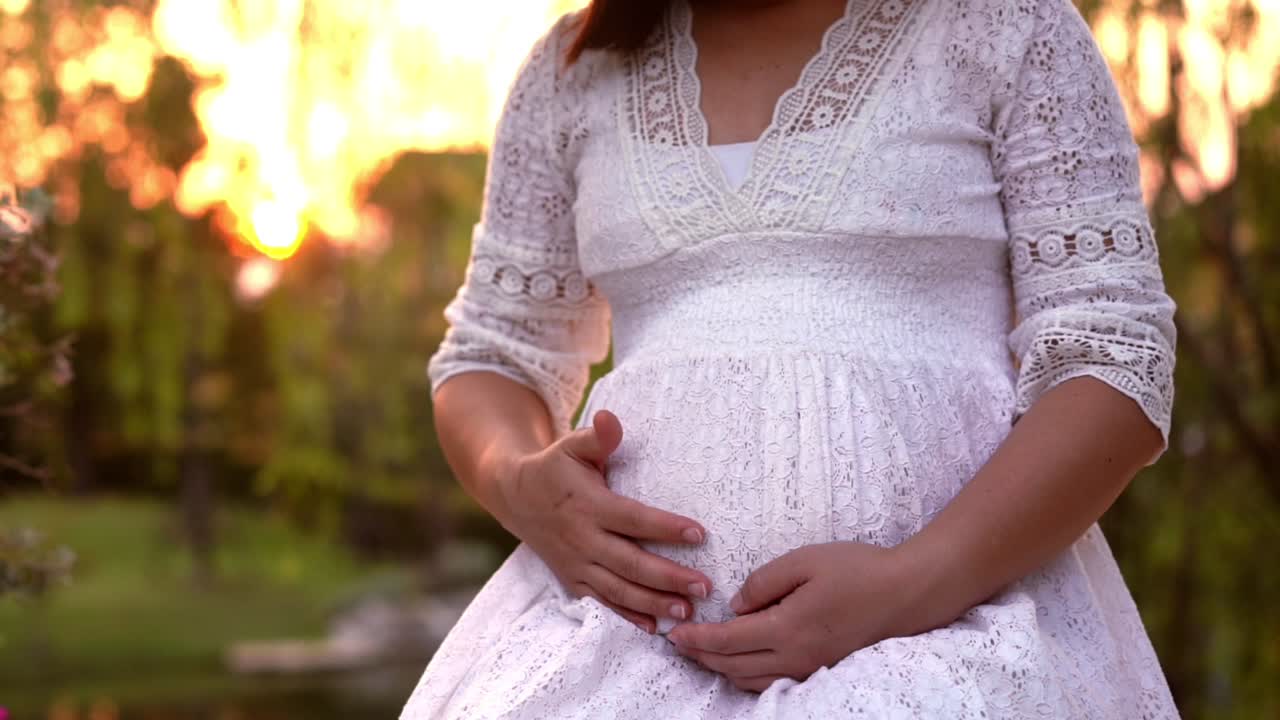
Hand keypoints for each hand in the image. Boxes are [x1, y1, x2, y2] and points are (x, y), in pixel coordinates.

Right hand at [498, 409, 713, 633]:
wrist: (514, 495)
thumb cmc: (555, 467)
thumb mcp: (571, 446)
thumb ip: (597, 438)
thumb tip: (611, 420)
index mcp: (588, 505)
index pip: (633, 519)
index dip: (665, 527)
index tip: (699, 534)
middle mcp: (583, 539)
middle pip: (631, 563)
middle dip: (668, 578)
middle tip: (704, 587)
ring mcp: (577, 564)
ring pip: (619, 590)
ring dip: (653, 603)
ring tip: (687, 611)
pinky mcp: (572, 580)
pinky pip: (602, 603)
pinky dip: (627, 617)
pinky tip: (654, 627)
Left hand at [667, 541, 940, 691]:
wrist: (907, 594)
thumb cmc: (858, 570)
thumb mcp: (805, 560)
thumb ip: (764, 582)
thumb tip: (736, 605)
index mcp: (788, 629)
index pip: (728, 641)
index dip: (697, 638)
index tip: (674, 632)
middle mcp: (795, 657)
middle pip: (733, 666)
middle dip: (701, 655)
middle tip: (677, 642)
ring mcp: (809, 668)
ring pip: (750, 680)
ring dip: (720, 667)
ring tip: (700, 650)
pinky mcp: (820, 669)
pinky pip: (771, 681)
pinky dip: (745, 673)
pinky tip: (738, 659)